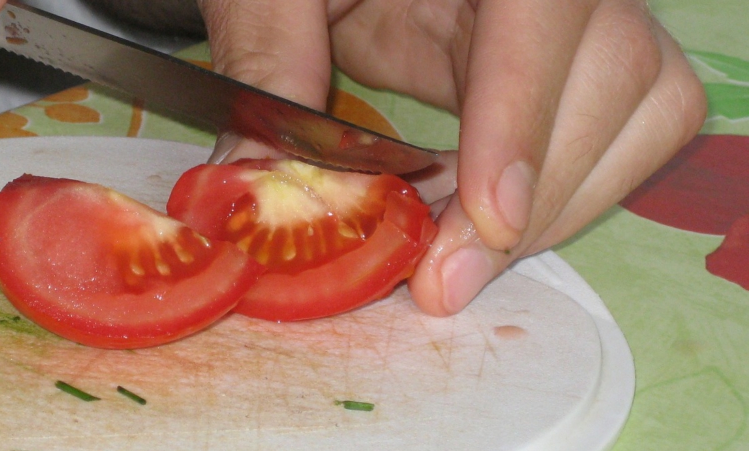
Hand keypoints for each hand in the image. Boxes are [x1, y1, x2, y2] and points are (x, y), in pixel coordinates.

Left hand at [198, 0, 707, 315]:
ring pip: (641, 113)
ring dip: (553, 210)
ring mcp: (572, 21)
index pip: (545, 9)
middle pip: (619, 73)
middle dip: (538, 197)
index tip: (488, 217)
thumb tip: (262, 175)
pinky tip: (467, 230)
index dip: (525, 113)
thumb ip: (269, 49)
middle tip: (444, 279)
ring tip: (452, 262)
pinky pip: (610, 136)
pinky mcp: (562, 66)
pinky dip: (549, 200)